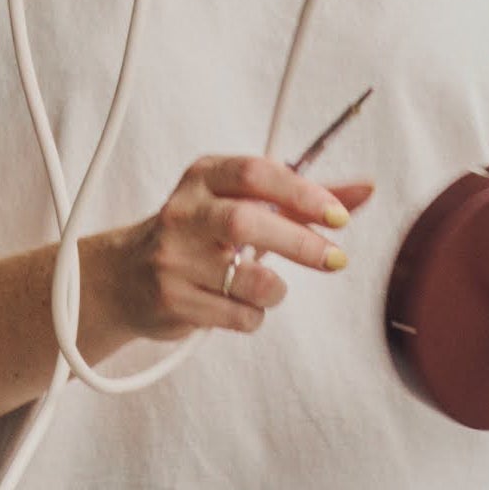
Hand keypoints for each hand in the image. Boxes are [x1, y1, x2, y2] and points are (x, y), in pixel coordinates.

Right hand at [82, 153, 376, 351]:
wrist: (124, 278)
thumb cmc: (200, 238)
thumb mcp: (241, 204)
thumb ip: (301, 200)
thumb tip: (365, 190)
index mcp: (202, 177)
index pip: (255, 172)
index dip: (301, 192)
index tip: (338, 217)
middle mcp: (184, 212)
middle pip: (248, 223)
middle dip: (300, 244)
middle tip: (335, 260)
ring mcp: (174, 257)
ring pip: (251, 279)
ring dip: (274, 290)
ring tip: (266, 288)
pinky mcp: (174, 300)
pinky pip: (240, 317)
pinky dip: (253, 317)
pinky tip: (237, 306)